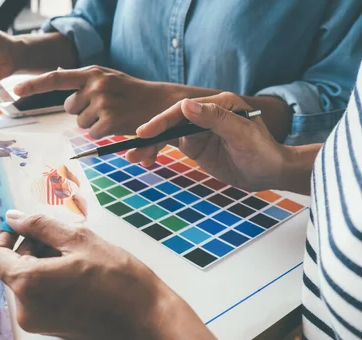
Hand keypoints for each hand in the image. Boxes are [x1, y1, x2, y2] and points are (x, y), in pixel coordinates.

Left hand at [0, 210, 174, 339]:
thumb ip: (39, 225)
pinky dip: (52, 280)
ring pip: (28, 280)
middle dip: (34, 247)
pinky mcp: (50, 329)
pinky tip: (81, 276)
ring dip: (45, 262)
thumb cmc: (118, 279)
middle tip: (67, 239)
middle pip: (13, 266)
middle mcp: (25, 308)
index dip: (5, 234)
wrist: (146, 322)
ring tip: (80, 258)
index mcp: (27, 283)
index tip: (23, 224)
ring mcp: (37, 322)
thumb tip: (13, 217)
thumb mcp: (79, 239)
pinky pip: (39, 296)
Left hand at [14, 66, 179, 137]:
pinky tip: (118, 125)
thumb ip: (84, 80)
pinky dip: (103, 133)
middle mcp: (95, 84)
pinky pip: (93, 133)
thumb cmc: (132, 92)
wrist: (162, 101)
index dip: (34, 85)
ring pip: (82, 122)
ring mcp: (101, 102)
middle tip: (104, 108)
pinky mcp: (108, 120)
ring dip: (94, 123)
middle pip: (70, 107)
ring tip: (114, 115)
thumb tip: (57, 76)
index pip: (56, 78)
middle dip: (82, 111)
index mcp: (93, 72)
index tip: (15, 90)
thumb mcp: (108, 78)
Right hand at [128, 93, 291, 191]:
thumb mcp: (241, 134)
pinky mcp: (194, 145)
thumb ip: (214, 118)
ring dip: (148, 146)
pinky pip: (169, 146)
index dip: (162, 121)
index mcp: (217, 104)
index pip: (183, 110)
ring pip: (166, 135)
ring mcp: (197, 130)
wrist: (269, 173)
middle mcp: (204, 114)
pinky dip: (156, 152)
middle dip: (150, 136)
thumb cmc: (262, 152)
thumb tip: (185, 104)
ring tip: (133, 158)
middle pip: (170, 122)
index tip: (146, 132)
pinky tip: (146, 161)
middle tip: (132, 149)